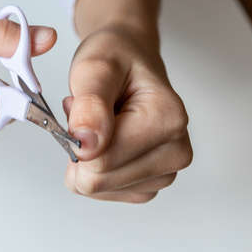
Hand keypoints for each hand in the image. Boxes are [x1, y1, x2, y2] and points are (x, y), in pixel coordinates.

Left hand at [63, 25, 192, 202]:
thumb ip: (90, 105)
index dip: (75, 138)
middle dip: (81, 149)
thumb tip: (87, 146)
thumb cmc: (117, 59)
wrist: (131, 60)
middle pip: (98, 181)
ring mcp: (166, 172)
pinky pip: (104, 192)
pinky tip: (106, 141)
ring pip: (99, 189)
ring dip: (87, 158)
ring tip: (101, 123)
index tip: (81, 107)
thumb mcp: (95, 67)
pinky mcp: (150, 183)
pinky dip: (95, 168)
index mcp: (168, 120)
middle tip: (90, 115)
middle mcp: (176, 152)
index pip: (100, 161)